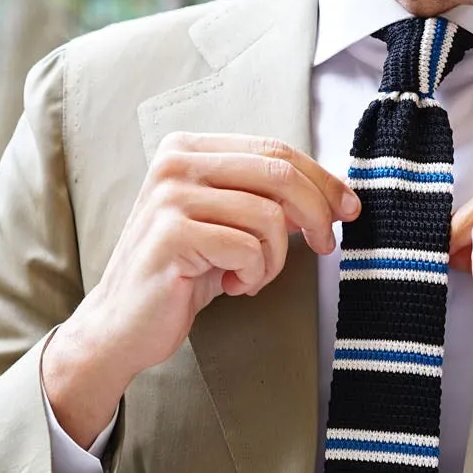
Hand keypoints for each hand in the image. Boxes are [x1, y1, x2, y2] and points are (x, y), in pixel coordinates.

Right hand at [44, 132, 359, 445]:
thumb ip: (266, 200)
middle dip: (316, 213)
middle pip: (279, 173)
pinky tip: (230, 286)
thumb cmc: (182, 274)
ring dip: (275, 258)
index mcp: (189, 149)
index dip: (321, 179)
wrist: (124, 323)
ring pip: (268, 216)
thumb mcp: (227, 225)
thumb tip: (332, 195)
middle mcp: (176, 163)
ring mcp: (170, 197)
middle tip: (324, 245)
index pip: (274, 150)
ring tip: (251, 276)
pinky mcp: (172, 235)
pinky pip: (248, 249)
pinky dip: (253, 275)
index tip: (348, 209)